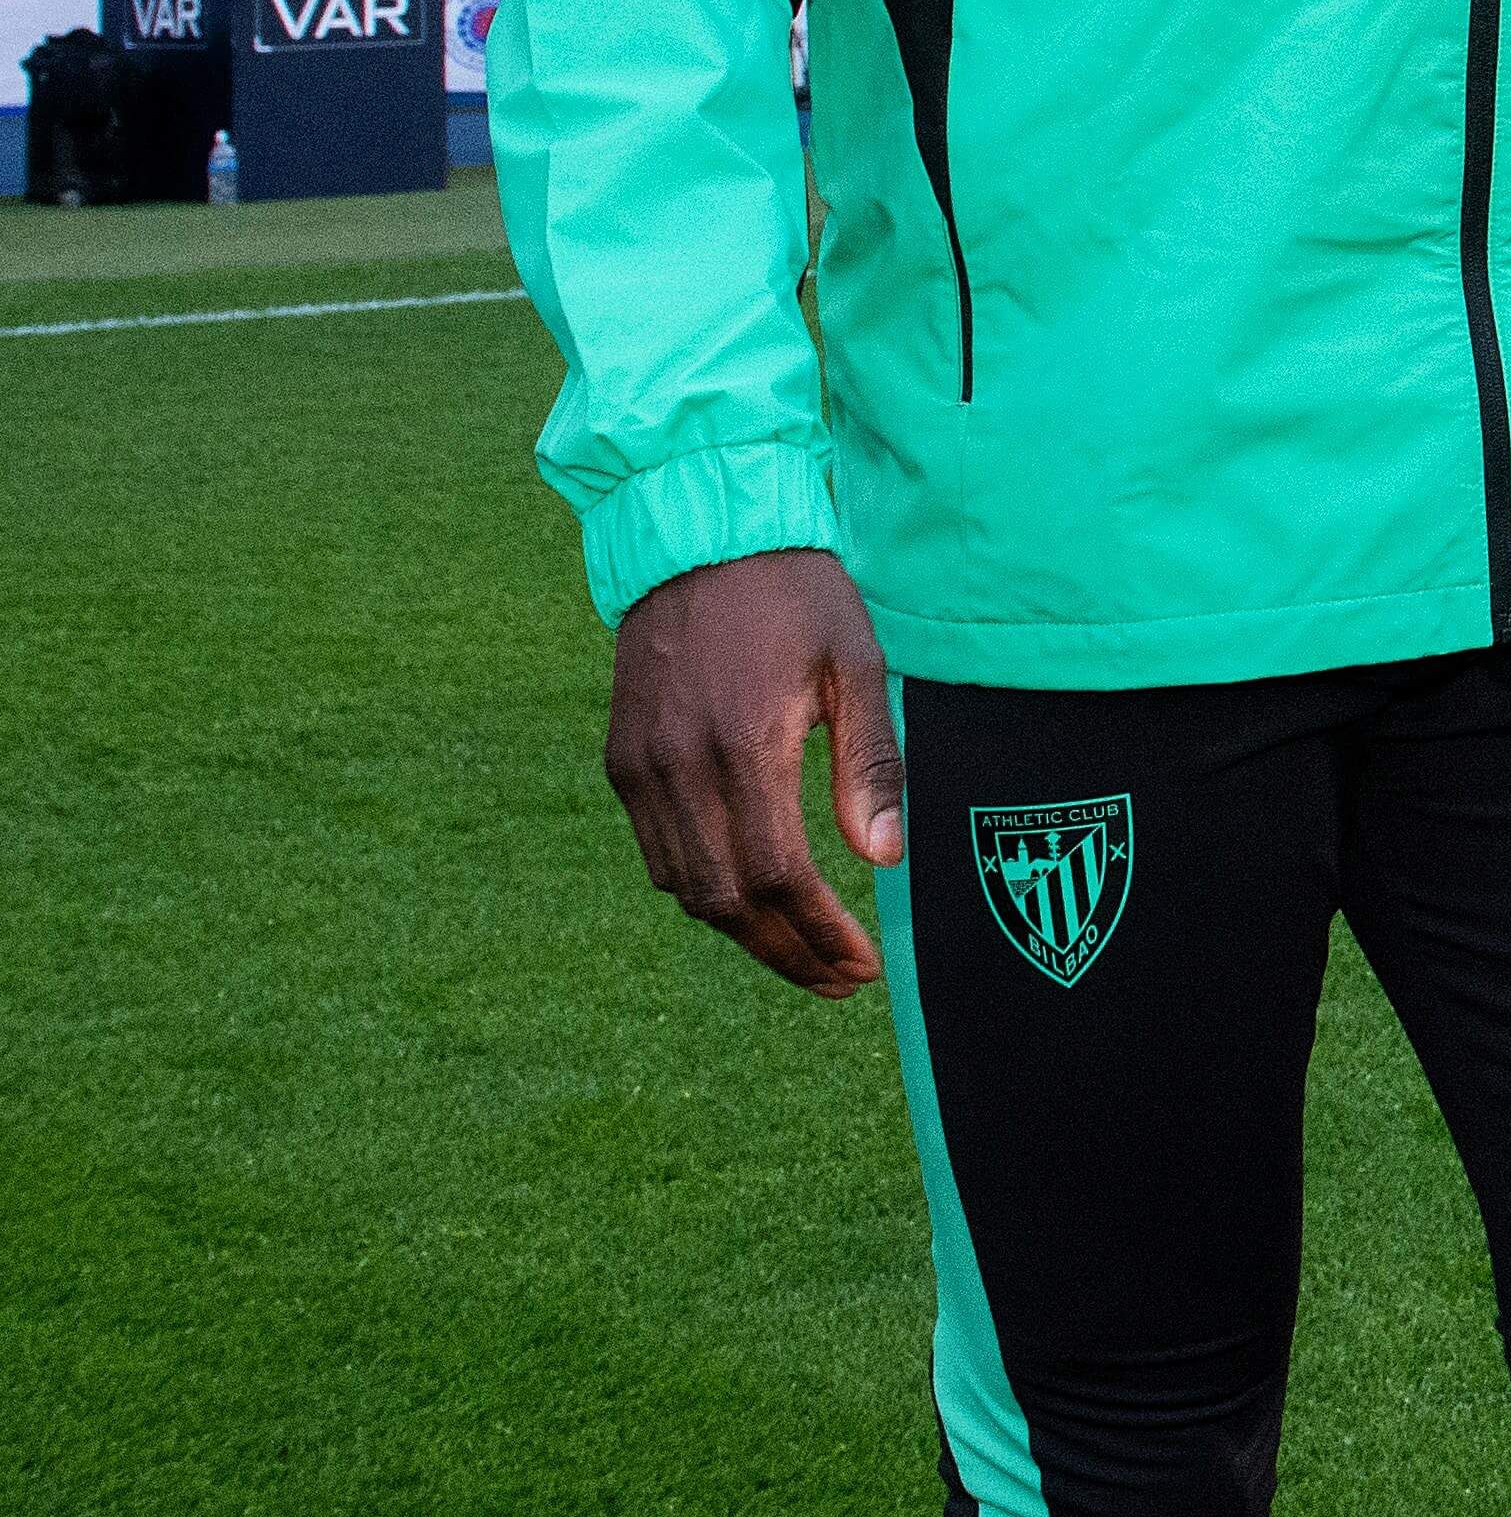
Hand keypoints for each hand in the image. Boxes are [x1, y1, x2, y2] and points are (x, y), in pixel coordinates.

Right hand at [604, 549, 900, 995]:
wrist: (697, 535)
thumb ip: (870, 763)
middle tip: (838, 981)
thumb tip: (883, 858)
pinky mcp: (621, 759)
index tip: (860, 966)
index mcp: (744, 745)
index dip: (819, 933)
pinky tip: (750, 900)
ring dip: (743, 932)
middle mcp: (679, 767)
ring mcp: (640, 767)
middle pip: (726, 899)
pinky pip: (657, 852)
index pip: (779, 876)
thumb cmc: (796, 594)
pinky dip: (702, 890)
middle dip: (785, 952)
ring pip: (684, 886)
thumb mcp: (857, 663)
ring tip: (803, 954)